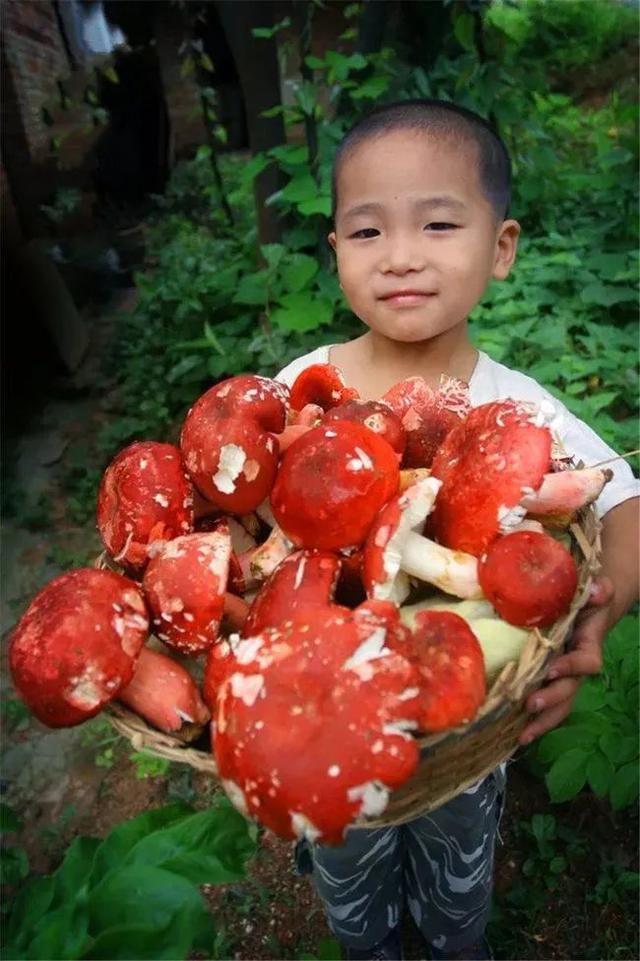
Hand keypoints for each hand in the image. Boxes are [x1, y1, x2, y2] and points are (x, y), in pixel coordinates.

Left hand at [519, 576, 613, 744]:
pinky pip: (543, 705)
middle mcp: (576, 668)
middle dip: (551, 700)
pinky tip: (510, 733)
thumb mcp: (594, 592)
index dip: (572, 667)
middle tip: (531, 705)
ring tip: (522, 736)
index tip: (554, 669)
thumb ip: (599, 591)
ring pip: (558, 706)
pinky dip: (529, 720)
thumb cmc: (587, 601)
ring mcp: (563, 678)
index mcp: (587, 646)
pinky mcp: (548, 681)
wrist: (587, 609)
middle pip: (569, 691)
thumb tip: (598, 590)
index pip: (586, 662)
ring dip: (541, 722)